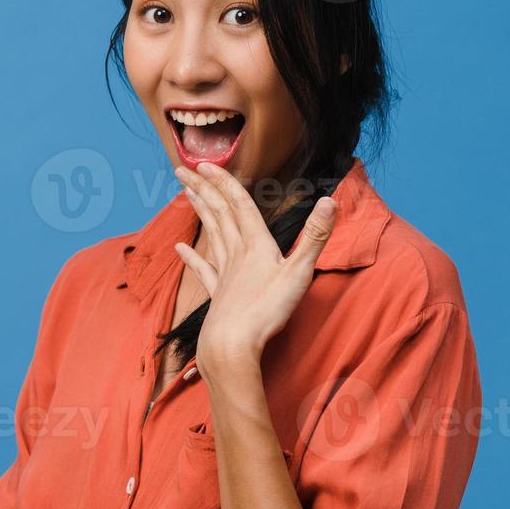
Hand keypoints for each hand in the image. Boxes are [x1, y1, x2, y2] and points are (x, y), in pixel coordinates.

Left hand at [172, 161, 335, 377]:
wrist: (233, 344)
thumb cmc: (267, 311)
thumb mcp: (300, 272)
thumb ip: (315, 236)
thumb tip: (331, 201)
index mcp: (256, 245)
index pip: (240, 205)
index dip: (225, 182)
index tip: (206, 163)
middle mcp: (236, 253)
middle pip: (218, 214)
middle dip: (203, 189)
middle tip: (183, 169)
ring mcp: (224, 273)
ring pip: (210, 235)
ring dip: (199, 212)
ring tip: (186, 193)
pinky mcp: (217, 294)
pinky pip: (202, 270)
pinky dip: (190, 257)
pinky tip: (178, 248)